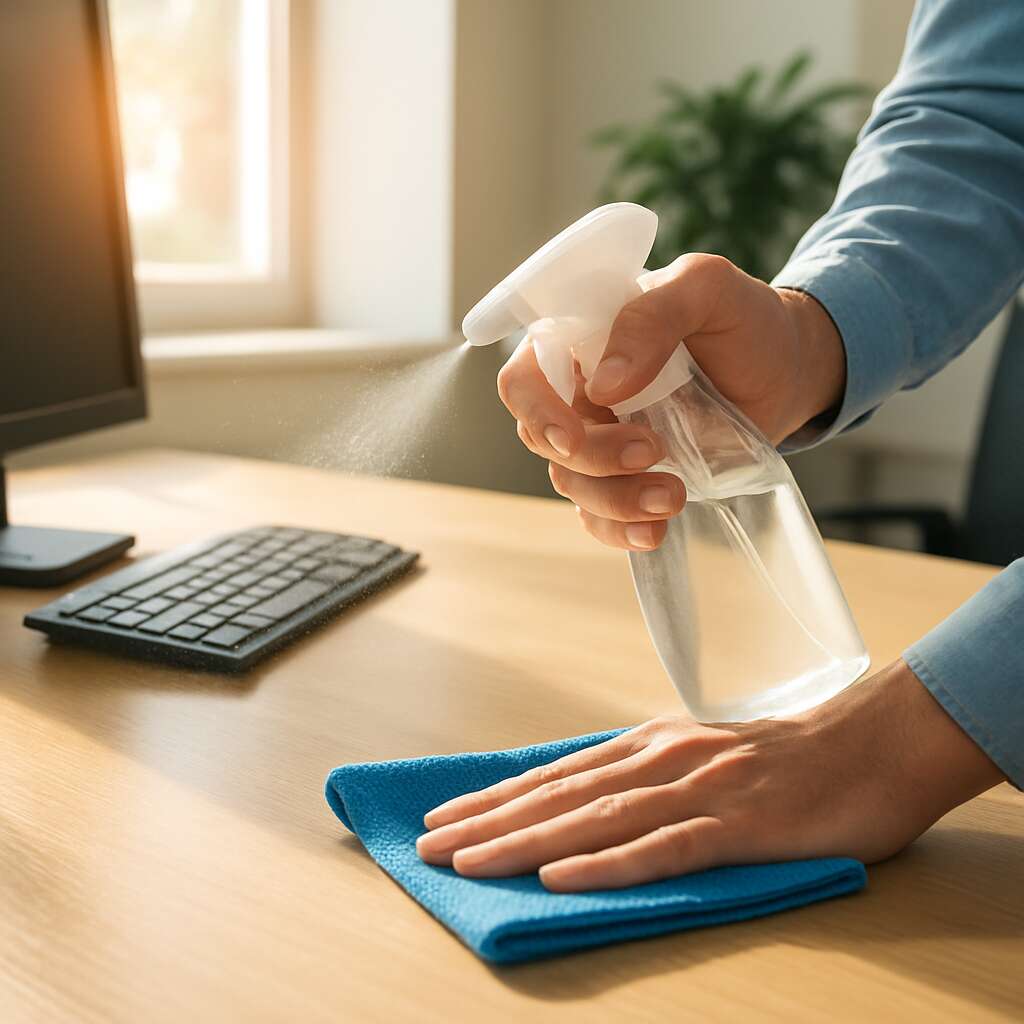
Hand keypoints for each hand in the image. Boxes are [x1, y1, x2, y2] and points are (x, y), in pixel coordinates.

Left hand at [417, 661, 1003, 890]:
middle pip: (560, 794)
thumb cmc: (786, 757)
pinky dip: (608, 864)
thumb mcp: (703, 757)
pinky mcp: (737, 825)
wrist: (869, 744)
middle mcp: (661, 760)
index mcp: (651, 746)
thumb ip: (648, 776)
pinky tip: (562, 878)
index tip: (446, 814)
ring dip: (526, 840)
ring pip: (595, 818)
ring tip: (470, 861)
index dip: (498, 795)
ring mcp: (697, 791)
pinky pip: (663, 849)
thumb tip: (589, 798)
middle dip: (489, 821)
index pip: (558, 773)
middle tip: (429, 844)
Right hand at [496, 253, 845, 550]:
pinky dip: (621, 532)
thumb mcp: (705, 288)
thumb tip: (605, 383)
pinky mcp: (630, 480)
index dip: (536, 412)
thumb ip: (652, 316)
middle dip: (594, 459)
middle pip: (544, 442)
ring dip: (616, 500)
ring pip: (574, 485)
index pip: (523, 379)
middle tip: (653, 450)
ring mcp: (603, 441)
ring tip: (675, 494)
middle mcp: (579, 394)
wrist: (787, 370)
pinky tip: (655, 532)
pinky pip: (602, 517)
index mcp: (578, 342)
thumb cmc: (741, 319)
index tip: (573, 438)